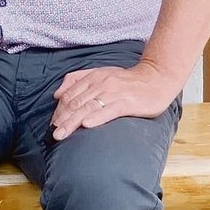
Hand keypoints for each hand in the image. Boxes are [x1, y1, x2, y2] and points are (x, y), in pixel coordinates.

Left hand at [51, 62, 180, 140]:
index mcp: (92, 77)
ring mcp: (113, 93)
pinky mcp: (127, 102)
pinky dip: (97, 117)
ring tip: (62, 134)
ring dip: (72, 122)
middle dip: (62, 119)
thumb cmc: (127, 80)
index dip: (59, 111)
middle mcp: (100, 84)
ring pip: (88, 108)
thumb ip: (77, 80)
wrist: (156, 78)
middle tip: (53, 134)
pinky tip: (86, 125)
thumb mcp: (100, 74)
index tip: (53, 124)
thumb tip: (57, 94)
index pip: (70, 95)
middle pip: (76, 103)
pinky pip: (109, 110)